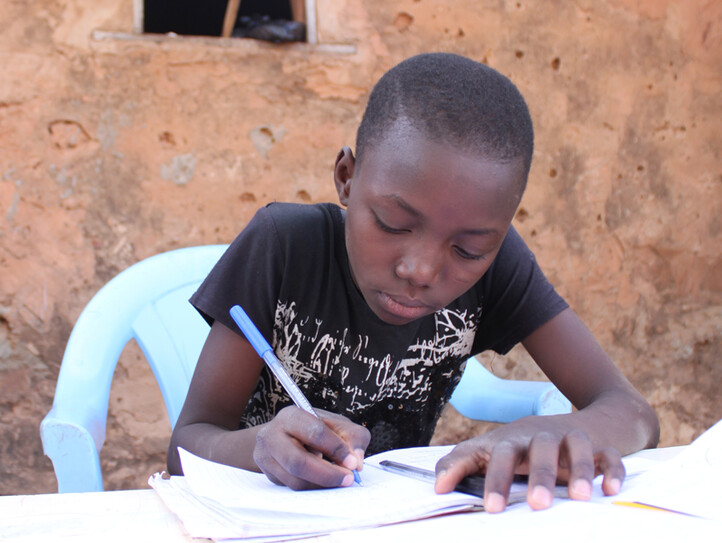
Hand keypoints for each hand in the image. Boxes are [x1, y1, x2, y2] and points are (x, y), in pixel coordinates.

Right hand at [253, 406, 369, 489]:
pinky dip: (313, 488)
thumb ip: (353, 437)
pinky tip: (324, 483)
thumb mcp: (337, 425)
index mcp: (291, 416)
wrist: (287, 435)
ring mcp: (266, 457)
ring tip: (339, 480)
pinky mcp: (269, 475)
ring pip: (295, 480)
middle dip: (327, 474)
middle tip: (348, 479)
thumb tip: (356, 462)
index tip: (352, 462)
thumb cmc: (315, 429)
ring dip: (321, 485)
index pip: (314, 433)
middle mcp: (272, 435)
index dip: (336, 449)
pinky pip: (292, 488)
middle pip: (298, 461)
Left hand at [434, 418, 624, 512]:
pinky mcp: (599, 447)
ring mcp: (572, 439)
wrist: (566, 421)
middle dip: (539, 476)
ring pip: (577, 447)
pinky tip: (610, 490)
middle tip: (537, 504)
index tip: (492, 508)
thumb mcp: (488, 450)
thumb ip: (461, 464)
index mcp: (513, 441)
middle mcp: (542, 438)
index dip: (495, 480)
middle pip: (541, 449)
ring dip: (580, 469)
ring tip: (579, 498)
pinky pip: (610, 455)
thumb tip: (437, 487)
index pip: (500, 456)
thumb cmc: (518, 446)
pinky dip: (612, 470)